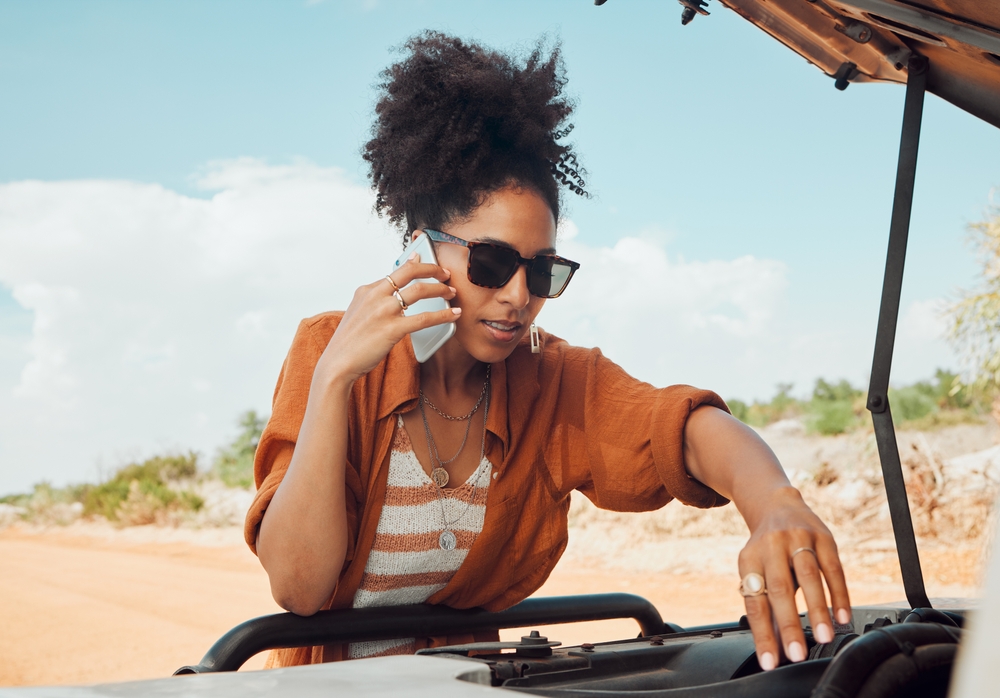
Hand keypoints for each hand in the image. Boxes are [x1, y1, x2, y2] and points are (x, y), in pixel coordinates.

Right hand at [317, 253, 459, 383]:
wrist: (338, 363)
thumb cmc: (350, 341)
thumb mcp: (358, 312)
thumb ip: (375, 299)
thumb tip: (391, 290)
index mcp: (367, 290)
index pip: (397, 271)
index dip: (416, 264)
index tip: (426, 260)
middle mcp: (376, 296)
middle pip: (410, 272)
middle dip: (432, 270)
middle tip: (445, 274)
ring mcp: (384, 311)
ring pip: (420, 291)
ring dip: (440, 290)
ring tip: (451, 293)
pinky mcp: (393, 329)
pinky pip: (424, 318)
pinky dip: (443, 315)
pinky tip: (453, 315)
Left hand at [738, 487, 850, 670]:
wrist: (777, 505)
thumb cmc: (766, 549)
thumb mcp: (757, 570)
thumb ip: (766, 605)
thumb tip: (773, 645)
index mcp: (749, 559)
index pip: (754, 602)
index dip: (762, 633)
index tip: (770, 661)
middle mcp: (771, 547)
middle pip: (780, 589)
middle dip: (789, 624)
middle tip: (797, 654)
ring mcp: (797, 539)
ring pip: (808, 577)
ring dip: (816, 610)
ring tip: (823, 637)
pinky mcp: (822, 537)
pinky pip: (833, 569)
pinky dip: (838, 595)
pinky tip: (842, 616)